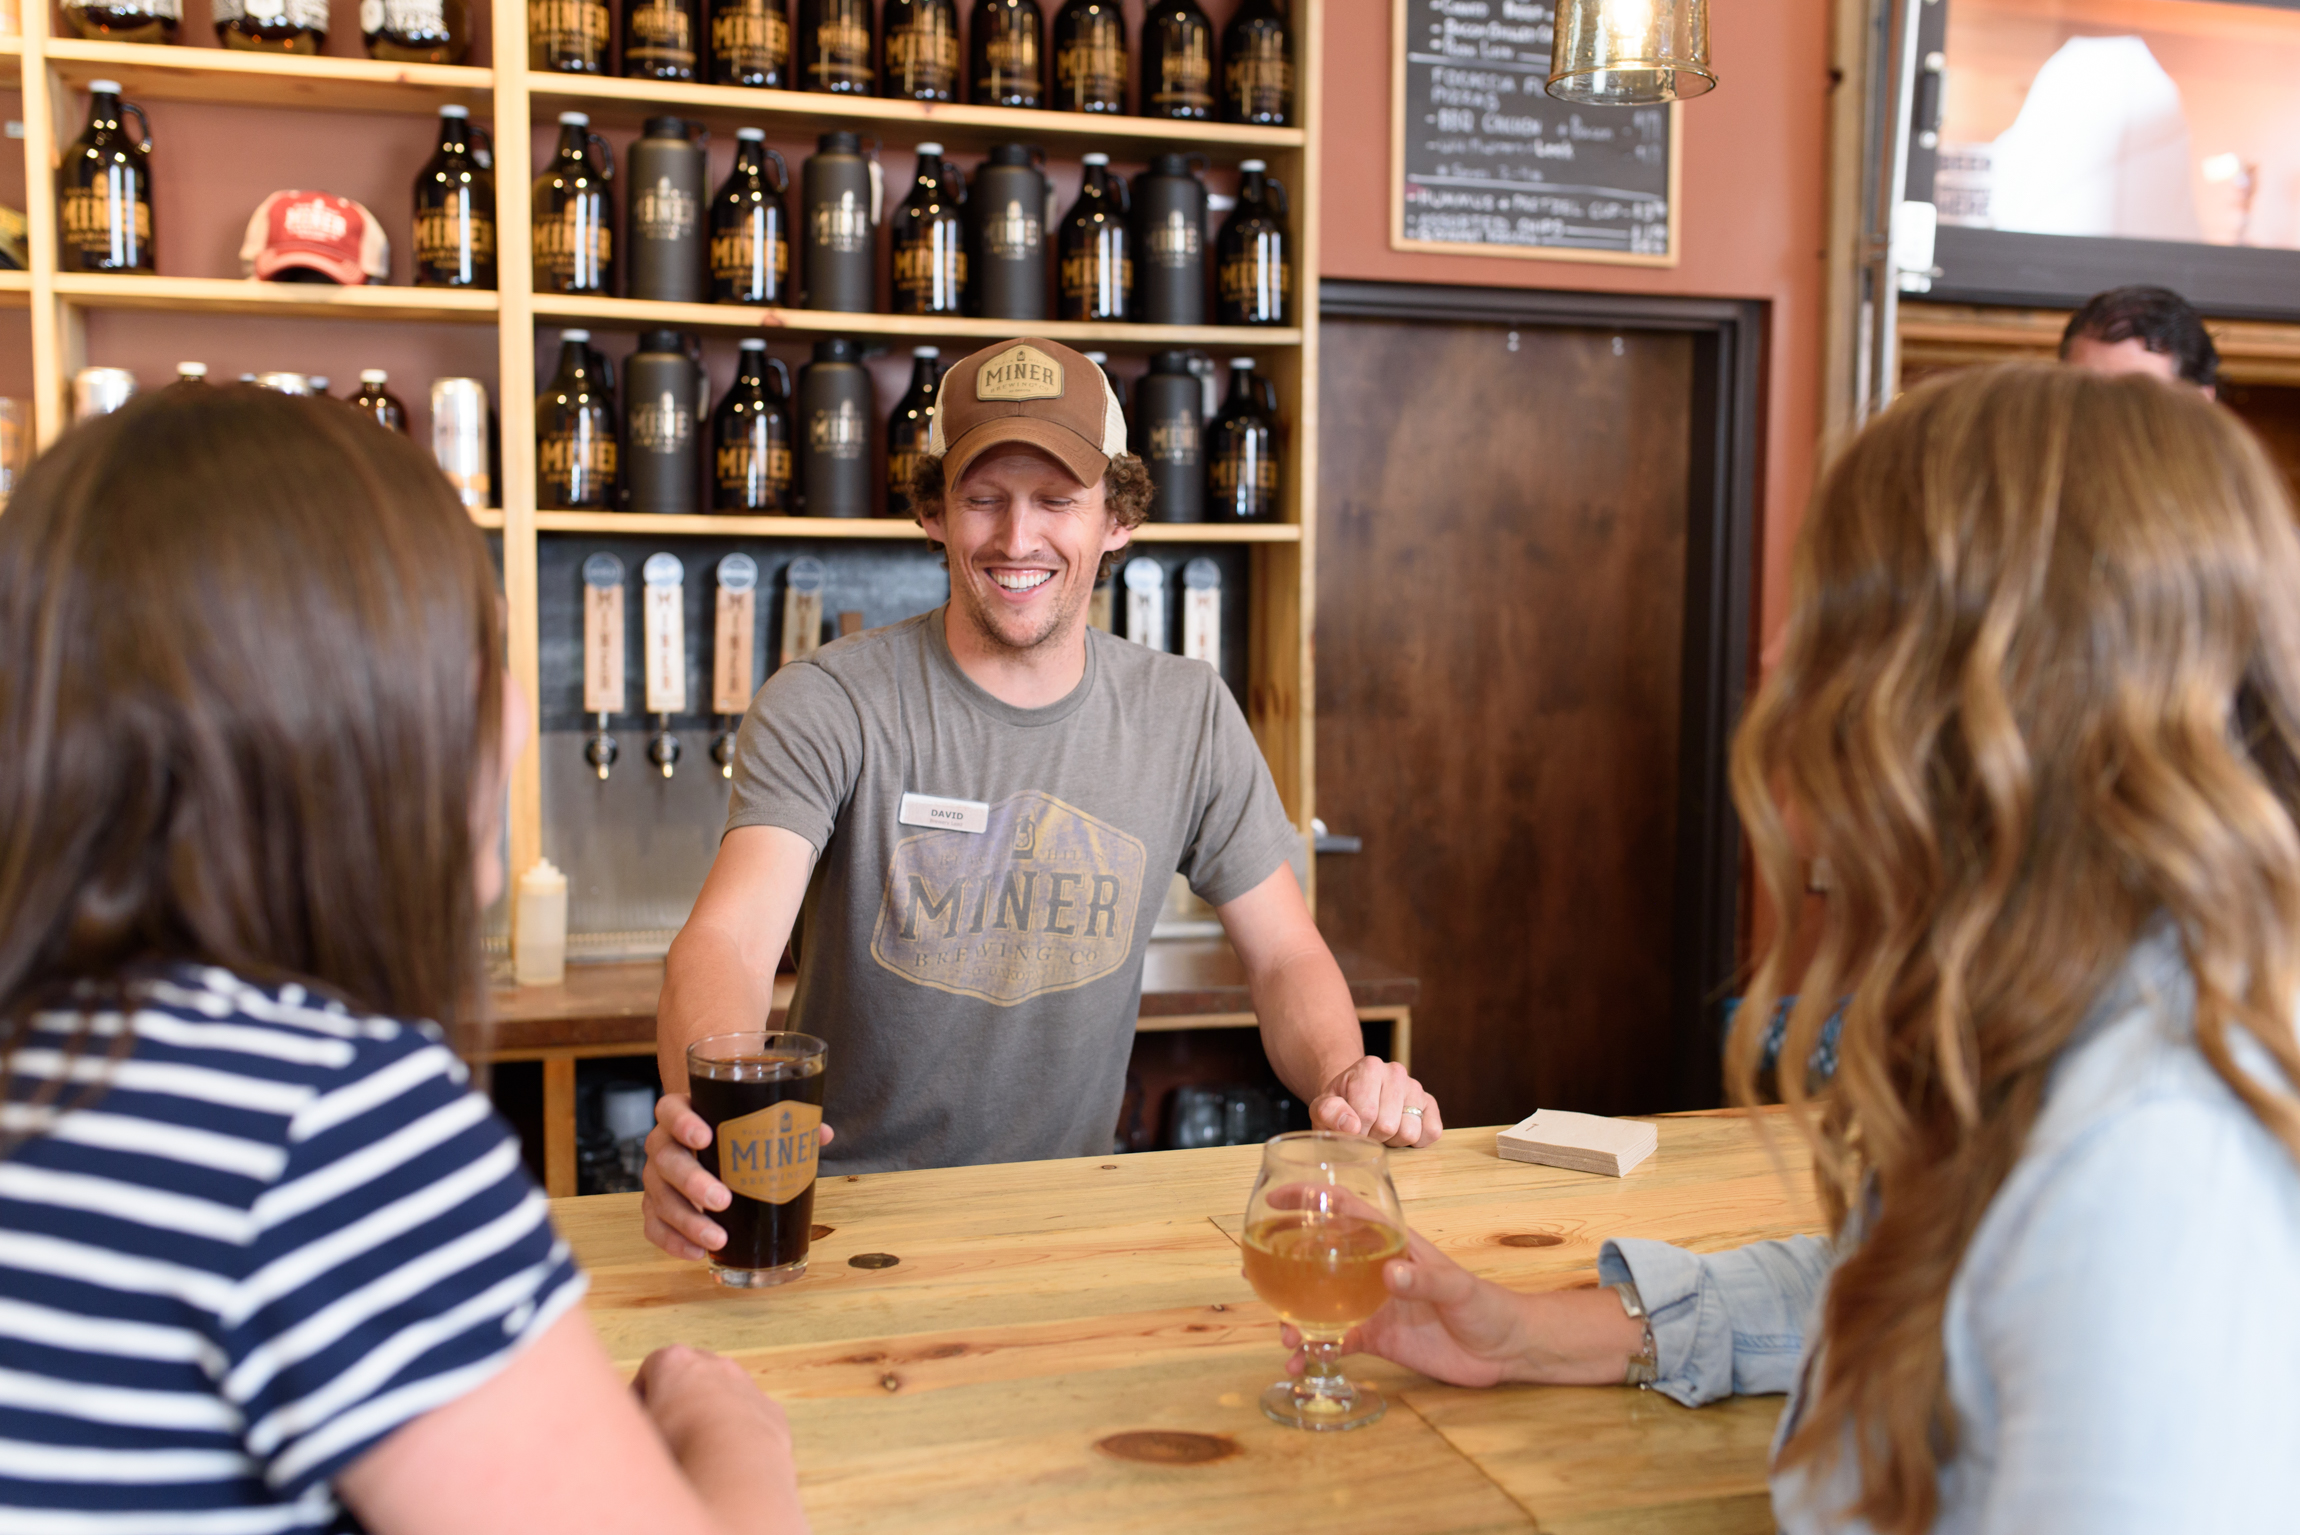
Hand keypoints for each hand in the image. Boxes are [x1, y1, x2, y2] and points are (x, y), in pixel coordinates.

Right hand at [632, 1345, 808, 1534]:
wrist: (734, 1466)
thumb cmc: (679, 1447)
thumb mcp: (635, 1430)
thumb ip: (631, 1418)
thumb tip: (626, 1423)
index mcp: (675, 1361)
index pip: (649, 1370)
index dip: (641, 1399)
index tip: (640, 1421)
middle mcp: (714, 1363)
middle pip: (689, 1376)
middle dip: (679, 1400)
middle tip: (667, 1432)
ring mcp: (746, 1384)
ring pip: (723, 1394)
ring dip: (711, 1414)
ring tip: (698, 1448)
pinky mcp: (769, 1409)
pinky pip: (749, 1416)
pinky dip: (739, 1431)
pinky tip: (727, 1457)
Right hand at [641, 1094, 833, 1260]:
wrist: (703, 1141)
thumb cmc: (729, 1129)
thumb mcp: (751, 1118)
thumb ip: (783, 1122)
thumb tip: (821, 1133)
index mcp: (681, 1114)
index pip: (670, 1111)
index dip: (682, 1123)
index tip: (704, 1138)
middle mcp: (662, 1144)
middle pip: (665, 1159)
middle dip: (692, 1182)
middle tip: (723, 1200)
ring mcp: (656, 1177)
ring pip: (659, 1198)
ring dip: (687, 1221)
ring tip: (718, 1238)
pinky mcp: (655, 1206)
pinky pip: (654, 1225)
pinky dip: (673, 1241)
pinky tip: (698, 1253)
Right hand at [1284, 1230, 1644, 1388]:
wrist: (1505, 1351)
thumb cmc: (1487, 1305)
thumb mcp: (1458, 1288)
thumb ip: (1425, 1280)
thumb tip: (1390, 1275)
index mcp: (1393, 1245)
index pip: (1347, 1212)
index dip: (1312, 1200)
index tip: (1276, 1197)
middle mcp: (1374, 1270)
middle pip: (1320, 1256)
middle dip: (1284, 1261)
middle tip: (1251, 1273)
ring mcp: (1372, 1304)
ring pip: (1319, 1302)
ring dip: (1294, 1316)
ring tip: (1283, 1335)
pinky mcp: (1375, 1338)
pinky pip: (1334, 1341)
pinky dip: (1315, 1350)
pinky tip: (1300, 1362)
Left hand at [1310, 1056, 1442, 1146]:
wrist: (1355, 1098)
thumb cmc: (1339, 1106)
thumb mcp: (1322, 1108)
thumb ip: (1328, 1113)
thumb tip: (1351, 1125)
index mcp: (1369, 1067)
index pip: (1366, 1114)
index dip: (1356, 1132)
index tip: (1349, 1128)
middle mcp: (1396, 1072)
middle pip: (1388, 1125)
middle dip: (1374, 1137)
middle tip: (1365, 1130)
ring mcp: (1415, 1087)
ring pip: (1410, 1132)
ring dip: (1393, 1141)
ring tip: (1381, 1130)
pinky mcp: (1429, 1103)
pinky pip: (1431, 1132)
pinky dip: (1416, 1142)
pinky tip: (1399, 1132)